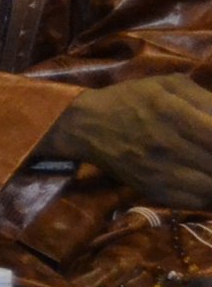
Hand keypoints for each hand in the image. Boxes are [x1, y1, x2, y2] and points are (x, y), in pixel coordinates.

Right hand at [41, 78, 211, 206]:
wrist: (87, 125)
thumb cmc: (133, 99)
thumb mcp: (170, 84)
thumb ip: (207, 99)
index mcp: (173, 113)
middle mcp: (168, 145)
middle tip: (210, 151)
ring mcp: (161, 172)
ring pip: (211, 187)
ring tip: (207, 163)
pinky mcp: (154, 190)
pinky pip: (196, 201)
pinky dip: (208, 194)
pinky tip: (204, 180)